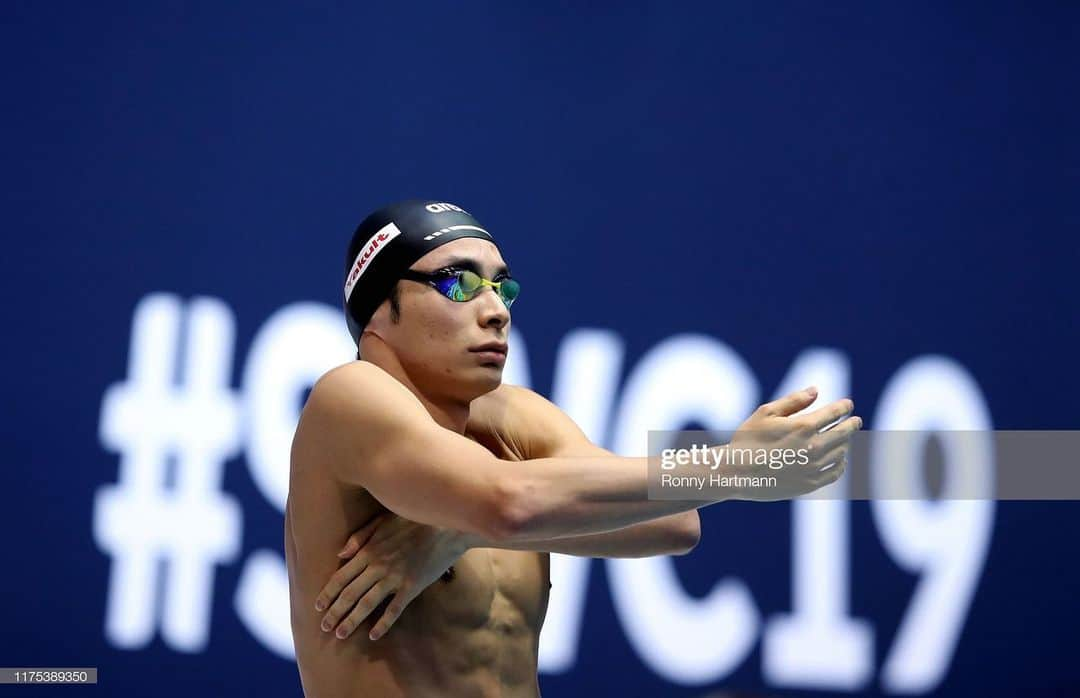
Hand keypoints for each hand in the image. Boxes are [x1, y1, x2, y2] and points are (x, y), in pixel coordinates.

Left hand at [314, 513, 466, 640]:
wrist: (447, 526)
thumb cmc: (414, 519)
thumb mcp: (384, 520)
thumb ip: (360, 537)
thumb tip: (339, 554)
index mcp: (368, 551)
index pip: (341, 576)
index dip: (327, 593)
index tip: (317, 606)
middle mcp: (377, 566)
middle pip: (349, 594)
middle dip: (334, 612)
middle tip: (324, 627)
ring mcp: (395, 578)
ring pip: (367, 604)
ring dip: (351, 621)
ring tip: (340, 634)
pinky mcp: (412, 587)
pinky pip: (394, 610)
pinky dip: (382, 624)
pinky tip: (373, 635)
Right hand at [723, 386, 861, 499]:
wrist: (736, 473)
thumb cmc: (747, 439)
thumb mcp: (766, 413)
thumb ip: (793, 401)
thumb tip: (816, 391)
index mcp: (803, 426)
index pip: (834, 413)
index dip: (844, 407)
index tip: (848, 405)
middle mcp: (813, 446)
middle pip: (843, 433)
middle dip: (852, 424)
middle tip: (856, 421)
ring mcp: (813, 467)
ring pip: (841, 452)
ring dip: (845, 443)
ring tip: (843, 439)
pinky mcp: (810, 484)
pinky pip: (835, 472)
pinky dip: (840, 464)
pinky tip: (839, 460)